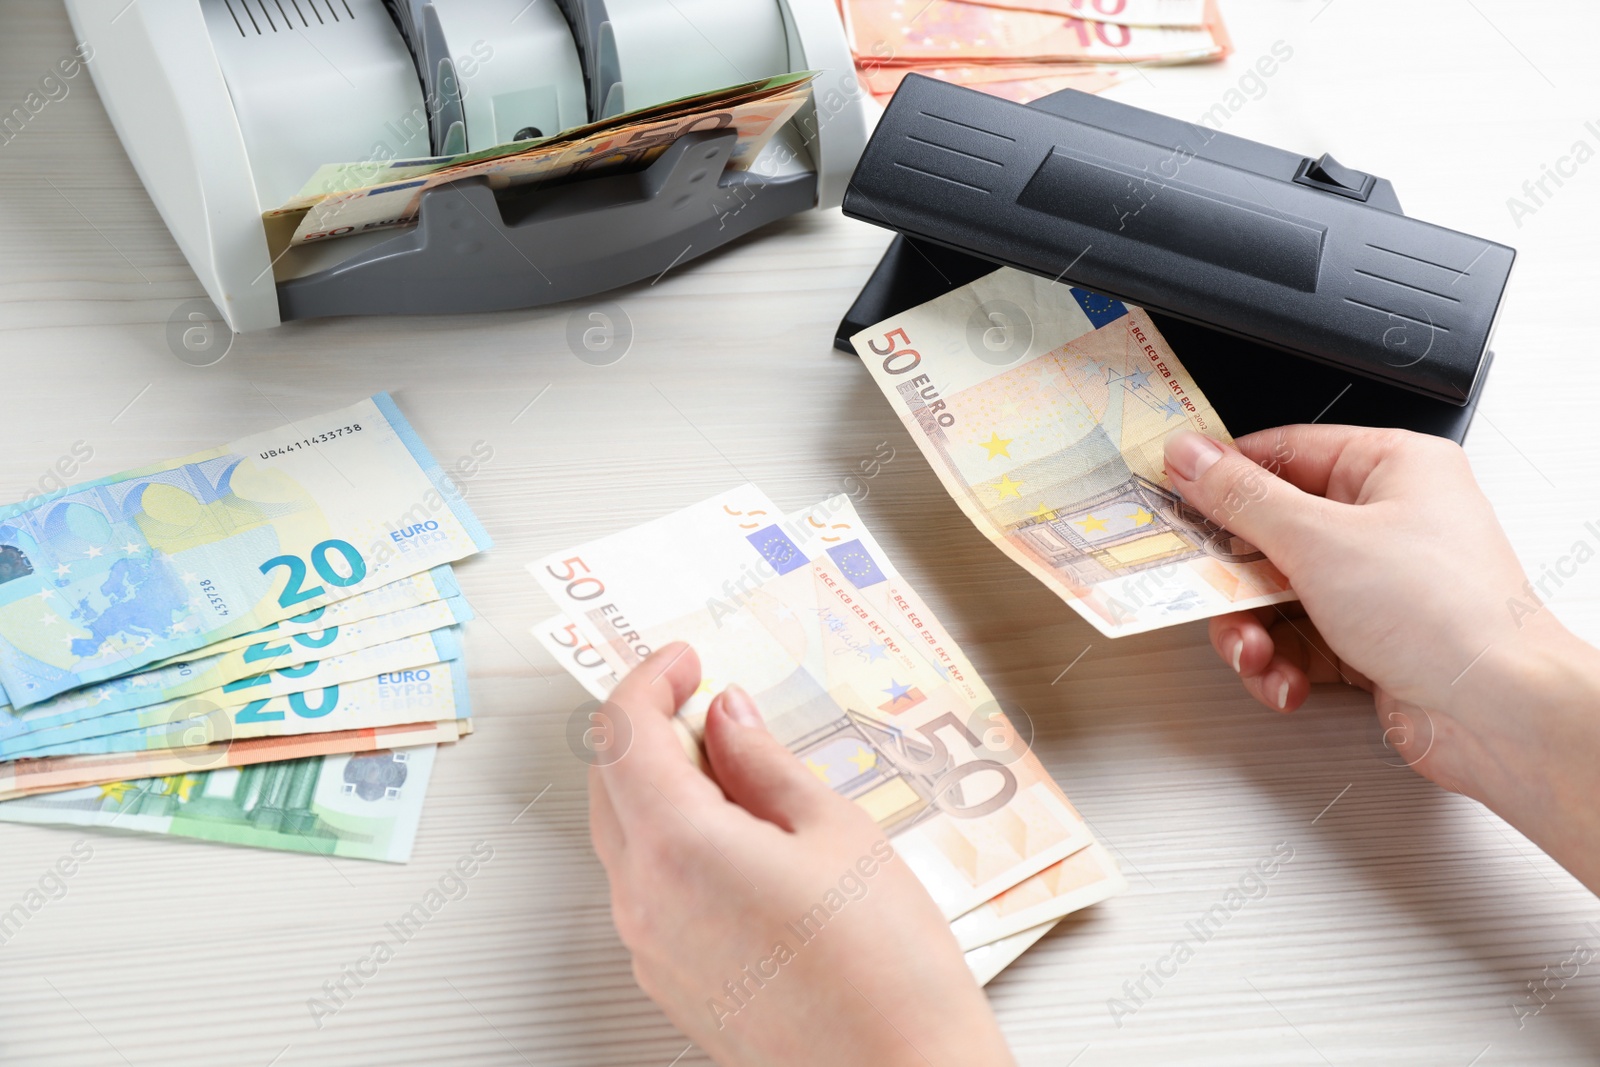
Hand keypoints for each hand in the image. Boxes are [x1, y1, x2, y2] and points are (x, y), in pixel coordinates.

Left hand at [588, 643, 1015, 1066]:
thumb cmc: (884, 968)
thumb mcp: (835, 831)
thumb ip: (765, 763)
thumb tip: (730, 719)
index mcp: (676, 847)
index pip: (623, 734)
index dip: (649, 681)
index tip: (684, 660)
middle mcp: (644, 901)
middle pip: (611, 783)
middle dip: (649, 728)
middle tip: (706, 700)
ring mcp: (652, 949)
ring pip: (627, 837)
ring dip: (661, 785)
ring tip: (736, 765)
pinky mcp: (674, 983)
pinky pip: (650, 888)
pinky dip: (674, 841)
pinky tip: (739, 835)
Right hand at [1164, 424, 1599, 891]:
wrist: (1499, 713)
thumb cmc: (1446, 613)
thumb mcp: (1318, 539)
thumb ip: (1241, 497)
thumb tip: (1191, 456)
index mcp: (1392, 469)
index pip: (1284, 453)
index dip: (1223, 476)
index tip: (1175, 492)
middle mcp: (1389, 522)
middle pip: (1273, 532)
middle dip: (1236, 577)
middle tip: (1205, 589)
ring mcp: (1381, 585)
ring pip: (1279, 596)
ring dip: (1254, 631)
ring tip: (1255, 653)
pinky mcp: (1373, 642)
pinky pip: (1300, 641)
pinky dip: (1283, 664)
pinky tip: (1286, 680)